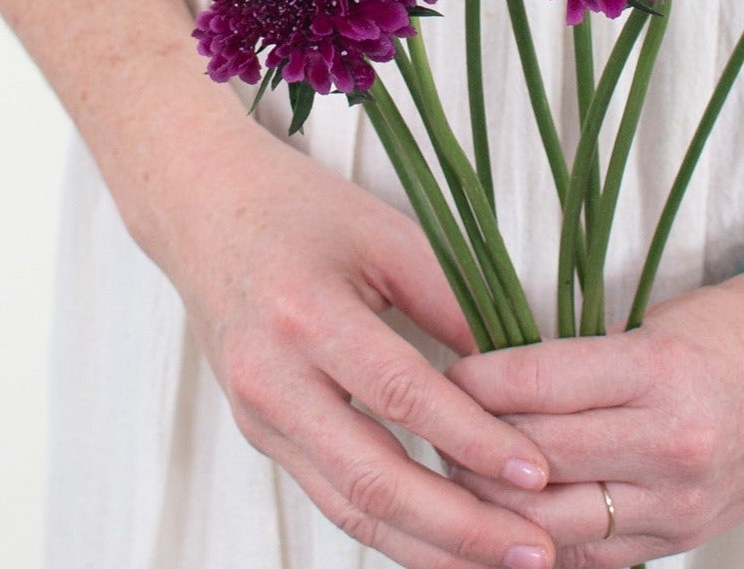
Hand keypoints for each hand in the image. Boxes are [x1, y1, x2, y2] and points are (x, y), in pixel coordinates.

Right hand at [152, 118, 558, 568]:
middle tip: (535, 548)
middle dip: (460, 527)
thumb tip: (523, 368)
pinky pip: (334, 498)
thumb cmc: (301, 210)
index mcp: (304, 315)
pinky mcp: (264, 438)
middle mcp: (272, 380)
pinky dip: (396, 529)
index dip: (473, 440)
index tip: (537, 471)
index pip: (402, 395)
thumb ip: (451, 299)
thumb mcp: (385, 233)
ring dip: (432, 548)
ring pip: (351, 509)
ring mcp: (260, 419)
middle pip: (372, 479)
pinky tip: (449, 542)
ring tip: (504, 562)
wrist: (206, 210)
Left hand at [446, 273, 743, 567]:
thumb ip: (580, 361)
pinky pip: (593, 559)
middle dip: (471, 444)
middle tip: (436, 423)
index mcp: (658, 370)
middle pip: (534, 457)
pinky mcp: (682, 539)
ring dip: (495, 503)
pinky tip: (511, 521)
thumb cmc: (734, 329)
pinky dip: (544, 541)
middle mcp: (667, 443)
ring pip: (552, 521)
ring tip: (460, 474)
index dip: (475, 380)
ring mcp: (677, 503)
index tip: (442, 372)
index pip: (535, 383)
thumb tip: (493, 382)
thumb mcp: (656, 323)